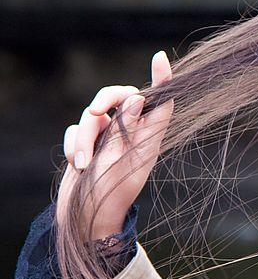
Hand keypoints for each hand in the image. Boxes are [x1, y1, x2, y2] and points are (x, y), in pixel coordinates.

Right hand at [56, 51, 173, 240]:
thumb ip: (128, 129)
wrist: (85, 220)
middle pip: (119, 97)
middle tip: (94, 111)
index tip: (160, 58)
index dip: (162, 79)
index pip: (160, 101)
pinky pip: (77, 130)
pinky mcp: (87, 144)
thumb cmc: (109, 194)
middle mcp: (130, 134)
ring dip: (85, 137)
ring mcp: (108, 138)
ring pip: (94, 115)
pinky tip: (77, 165)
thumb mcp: (121, 161)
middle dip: (104, 100)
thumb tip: (137, 98)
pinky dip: (74, 145)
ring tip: (82, 162)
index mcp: (149, 137)